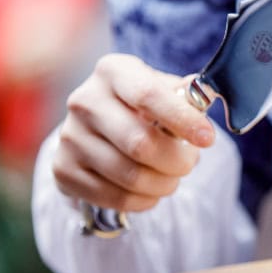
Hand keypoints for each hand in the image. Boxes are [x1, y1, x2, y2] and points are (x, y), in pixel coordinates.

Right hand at [52, 53, 214, 211]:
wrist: (97, 126)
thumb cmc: (142, 105)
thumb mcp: (163, 89)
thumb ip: (185, 95)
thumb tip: (202, 102)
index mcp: (113, 72)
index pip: (149, 96)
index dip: (183, 120)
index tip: (207, 139)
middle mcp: (84, 101)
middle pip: (140, 144)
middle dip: (177, 161)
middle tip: (188, 163)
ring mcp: (70, 137)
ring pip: (130, 176)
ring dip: (164, 184)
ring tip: (172, 177)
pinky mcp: (63, 170)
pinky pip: (115, 197)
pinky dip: (144, 200)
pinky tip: (151, 191)